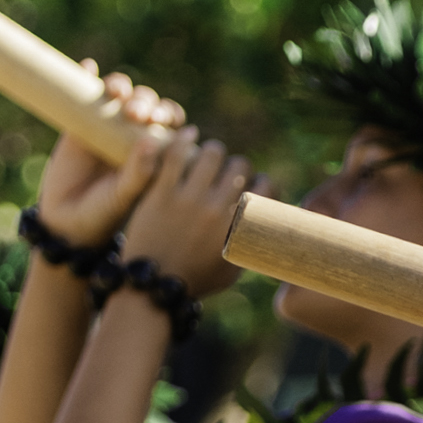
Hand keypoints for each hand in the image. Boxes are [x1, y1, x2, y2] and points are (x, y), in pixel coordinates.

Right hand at [35, 69, 183, 248]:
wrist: (66, 221)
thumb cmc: (104, 213)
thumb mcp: (125, 195)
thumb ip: (139, 172)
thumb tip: (150, 138)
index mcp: (153, 149)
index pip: (169, 121)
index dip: (168, 113)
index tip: (160, 120)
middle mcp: (131, 134)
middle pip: (145, 102)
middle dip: (145, 100)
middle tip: (135, 113)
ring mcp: (104, 125)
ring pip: (118, 93)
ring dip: (121, 85)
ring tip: (115, 94)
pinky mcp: (76, 121)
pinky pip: (84, 90)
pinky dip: (87, 74)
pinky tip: (89, 67)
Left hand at [118, 128, 266, 300]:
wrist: (153, 286)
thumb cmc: (196, 281)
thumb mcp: (234, 269)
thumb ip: (250, 245)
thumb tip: (269, 231)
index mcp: (237, 226)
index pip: (265, 186)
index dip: (263, 182)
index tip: (254, 185)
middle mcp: (216, 208)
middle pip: (240, 165)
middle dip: (237, 166)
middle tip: (227, 173)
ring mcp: (188, 199)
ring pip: (211, 153)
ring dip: (213, 151)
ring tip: (208, 157)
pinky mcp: (161, 192)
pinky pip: (176, 154)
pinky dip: (184, 139)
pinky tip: (189, 135)